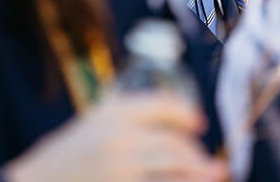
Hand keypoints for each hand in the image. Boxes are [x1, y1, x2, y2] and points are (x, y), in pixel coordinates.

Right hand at [4, 92, 227, 181]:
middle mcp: (119, 138)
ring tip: (215, 175)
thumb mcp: (93, 122)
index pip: (163, 105)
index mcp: (113, 113)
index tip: (199, 124)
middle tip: (213, 164)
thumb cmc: (65, 155)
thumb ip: (126, 116)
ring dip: (199, 174)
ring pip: (175, 170)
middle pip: (175, 144)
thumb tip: (175, 120)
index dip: (187, 114)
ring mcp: (121, 168)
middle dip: (199, 156)